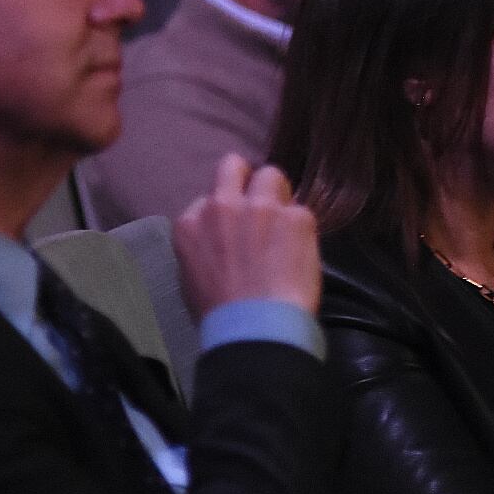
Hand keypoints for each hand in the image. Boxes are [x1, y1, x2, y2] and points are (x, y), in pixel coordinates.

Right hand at [174, 155, 321, 317]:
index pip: (209, 197)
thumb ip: (203, 246)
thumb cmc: (220, 315)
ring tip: (285, 224)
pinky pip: (302, 211)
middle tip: (261, 202)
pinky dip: (302, 229)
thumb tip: (220, 241)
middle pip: (234, 166)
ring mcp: (261, 207)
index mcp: (191, 223)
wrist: (254, 328)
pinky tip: (301, 252)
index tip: (236, 226)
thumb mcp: (191, 278)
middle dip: (248, 179)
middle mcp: (222, 206)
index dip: (227, 210)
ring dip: (279, 195)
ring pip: (272, 175)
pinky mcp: (296, 216)